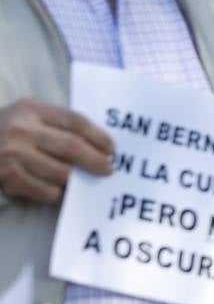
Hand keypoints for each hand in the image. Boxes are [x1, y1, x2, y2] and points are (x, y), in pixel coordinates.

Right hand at [0, 99, 114, 203]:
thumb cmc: (4, 130)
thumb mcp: (26, 115)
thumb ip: (55, 123)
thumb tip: (96, 144)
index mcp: (31, 110)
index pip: (76, 122)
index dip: (99, 137)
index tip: (112, 149)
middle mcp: (22, 130)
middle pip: (72, 147)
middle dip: (96, 161)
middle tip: (108, 169)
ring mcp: (13, 155)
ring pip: (61, 172)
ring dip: (78, 179)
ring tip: (86, 181)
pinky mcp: (7, 178)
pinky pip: (45, 190)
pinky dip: (58, 193)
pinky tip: (63, 192)